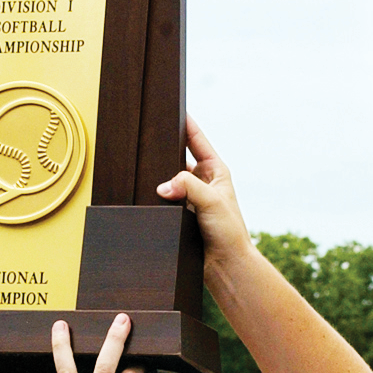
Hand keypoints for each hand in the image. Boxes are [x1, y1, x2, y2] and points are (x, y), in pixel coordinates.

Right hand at [157, 117, 252, 271]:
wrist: (226, 265)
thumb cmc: (228, 232)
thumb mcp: (211, 201)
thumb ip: (188, 187)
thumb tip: (162, 186)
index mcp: (216, 171)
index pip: (197, 140)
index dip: (186, 123)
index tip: (173, 107)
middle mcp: (203, 182)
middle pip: (178, 158)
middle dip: (165, 150)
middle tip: (149, 140)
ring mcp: (191, 198)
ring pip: (169, 180)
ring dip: (159, 178)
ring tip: (144, 169)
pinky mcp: (181, 214)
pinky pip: (164, 200)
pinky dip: (156, 198)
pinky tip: (145, 195)